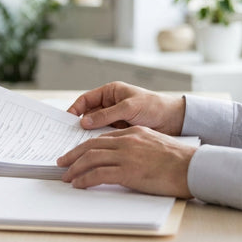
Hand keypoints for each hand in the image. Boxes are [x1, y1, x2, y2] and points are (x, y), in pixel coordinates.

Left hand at [57, 126, 195, 197]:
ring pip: (91, 158)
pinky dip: (85, 179)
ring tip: (66, 176)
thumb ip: (137, 145)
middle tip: (62, 162)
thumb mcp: (154, 144)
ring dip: (75, 168)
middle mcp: (126, 141)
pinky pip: (99, 174)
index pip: (102, 138)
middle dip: (74, 155)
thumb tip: (124, 156)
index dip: (86, 146)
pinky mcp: (128, 171)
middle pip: (91, 145)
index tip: (76, 153)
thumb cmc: (179, 160)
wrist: (193, 167)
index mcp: (133, 133)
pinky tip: (78, 184)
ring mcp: (126, 155)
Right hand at [68, 81, 185, 135]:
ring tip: (79, 145)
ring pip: (95, 126)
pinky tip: (94, 149)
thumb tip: (84, 122)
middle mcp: (110, 104)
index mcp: (110, 92)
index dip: (75, 109)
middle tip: (69, 136)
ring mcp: (115, 118)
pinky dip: (99, 141)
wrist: (175, 120)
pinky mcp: (120, 130)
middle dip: (79, 124)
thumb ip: (106, 114)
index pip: (86, 100)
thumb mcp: (129, 108)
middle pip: (88, 114)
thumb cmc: (154, 106)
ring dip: (88, 134)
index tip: (66, 120)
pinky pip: (105, 135)